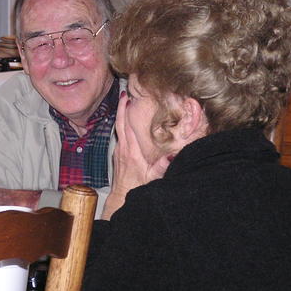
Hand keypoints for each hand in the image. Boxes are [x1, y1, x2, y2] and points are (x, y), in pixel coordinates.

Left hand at [102, 93, 170, 219]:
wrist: (121, 198)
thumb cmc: (137, 187)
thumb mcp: (153, 178)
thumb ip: (162, 167)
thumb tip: (172, 156)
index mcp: (131, 151)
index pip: (127, 126)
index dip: (126, 111)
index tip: (130, 97)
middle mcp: (122, 148)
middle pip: (119, 122)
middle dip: (122, 106)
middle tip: (126, 92)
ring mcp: (118, 150)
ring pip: (118, 127)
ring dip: (121, 113)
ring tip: (126, 99)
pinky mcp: (118, 153)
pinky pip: (119, 133)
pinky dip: (121, 123)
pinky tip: (126, 118)